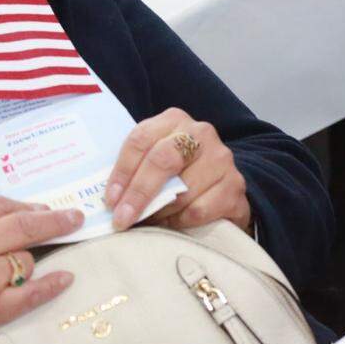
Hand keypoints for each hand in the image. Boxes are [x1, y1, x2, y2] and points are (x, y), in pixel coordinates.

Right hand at [0, 197, 83, 343]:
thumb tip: (1, 211)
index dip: (24, 204)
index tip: (41, 206)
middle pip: (21, 225)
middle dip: (53, 218)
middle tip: (72, 216)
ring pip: (24, 260)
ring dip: (28, 258)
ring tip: (15, 264)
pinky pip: (28, 295)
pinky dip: (50, 286)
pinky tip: (63, 277)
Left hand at [104, 108, 249, 232]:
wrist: (220, 187)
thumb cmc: (178, 172)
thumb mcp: (154, 159)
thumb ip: (135, 168)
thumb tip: (109, 198)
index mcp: (173, 120)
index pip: (140, 140)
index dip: (122, 172)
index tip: (110, 199)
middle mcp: (199, 133)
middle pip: (162, 160)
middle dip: (138, 193)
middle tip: (122, 218)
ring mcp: (221, 158)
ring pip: (181, 190)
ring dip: (159, 212)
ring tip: (149, 221)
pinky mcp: (235, 186)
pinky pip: (199, 209)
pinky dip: (181, 221)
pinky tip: (174, 223)